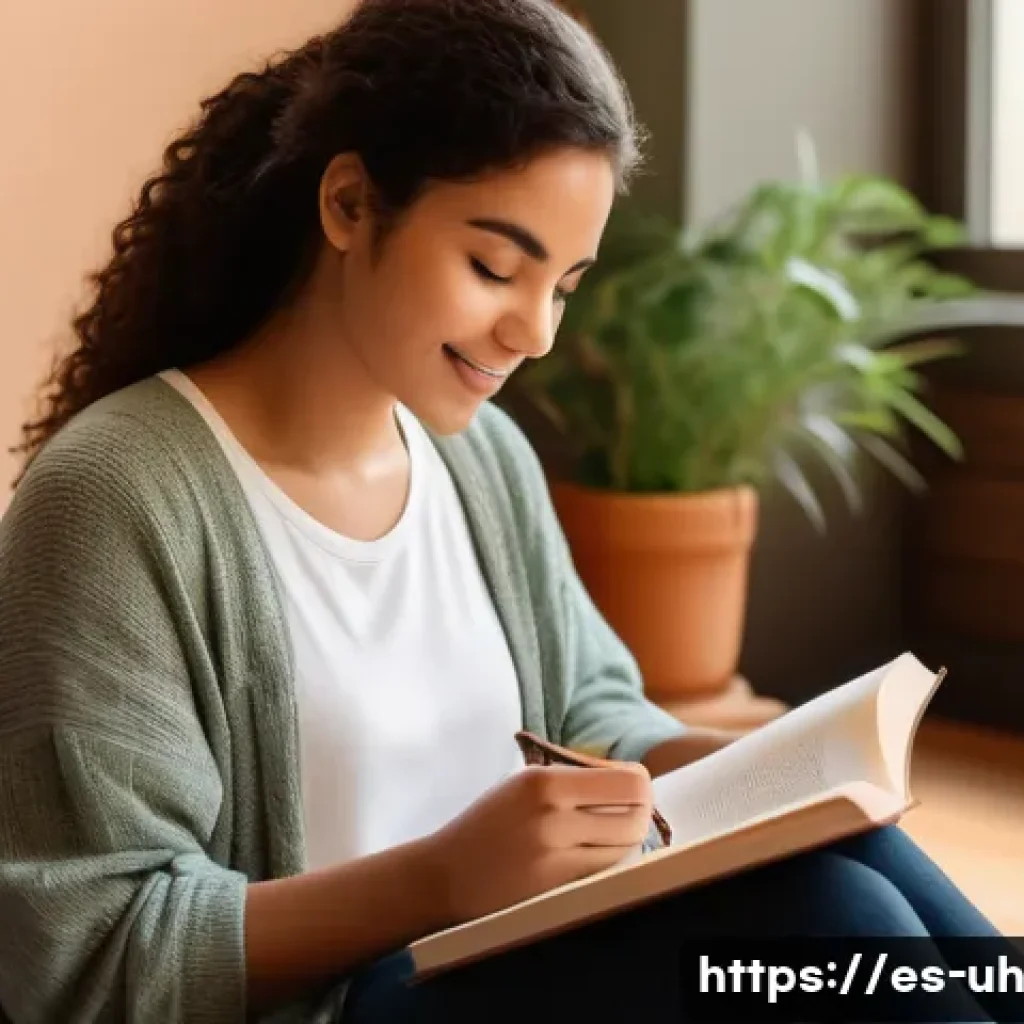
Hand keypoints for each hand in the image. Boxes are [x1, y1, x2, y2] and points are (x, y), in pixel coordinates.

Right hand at [423, 762, 653, 924]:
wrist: (445, 874)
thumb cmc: (488, 824)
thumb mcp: (525, 784)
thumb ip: (574, 779)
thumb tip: (631, 780)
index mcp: (545, 780)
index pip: (629, 780)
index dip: (638, 785)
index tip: (628, 790)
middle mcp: (553, 814)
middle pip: (636, 814)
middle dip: (638, 814)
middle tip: (625, 815)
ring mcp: (555, 855)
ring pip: (626, 847)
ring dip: (624, 841)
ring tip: (603, 837)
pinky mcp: (555, 887)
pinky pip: (605, 871)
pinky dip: (607, 863)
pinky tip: (588, 857)